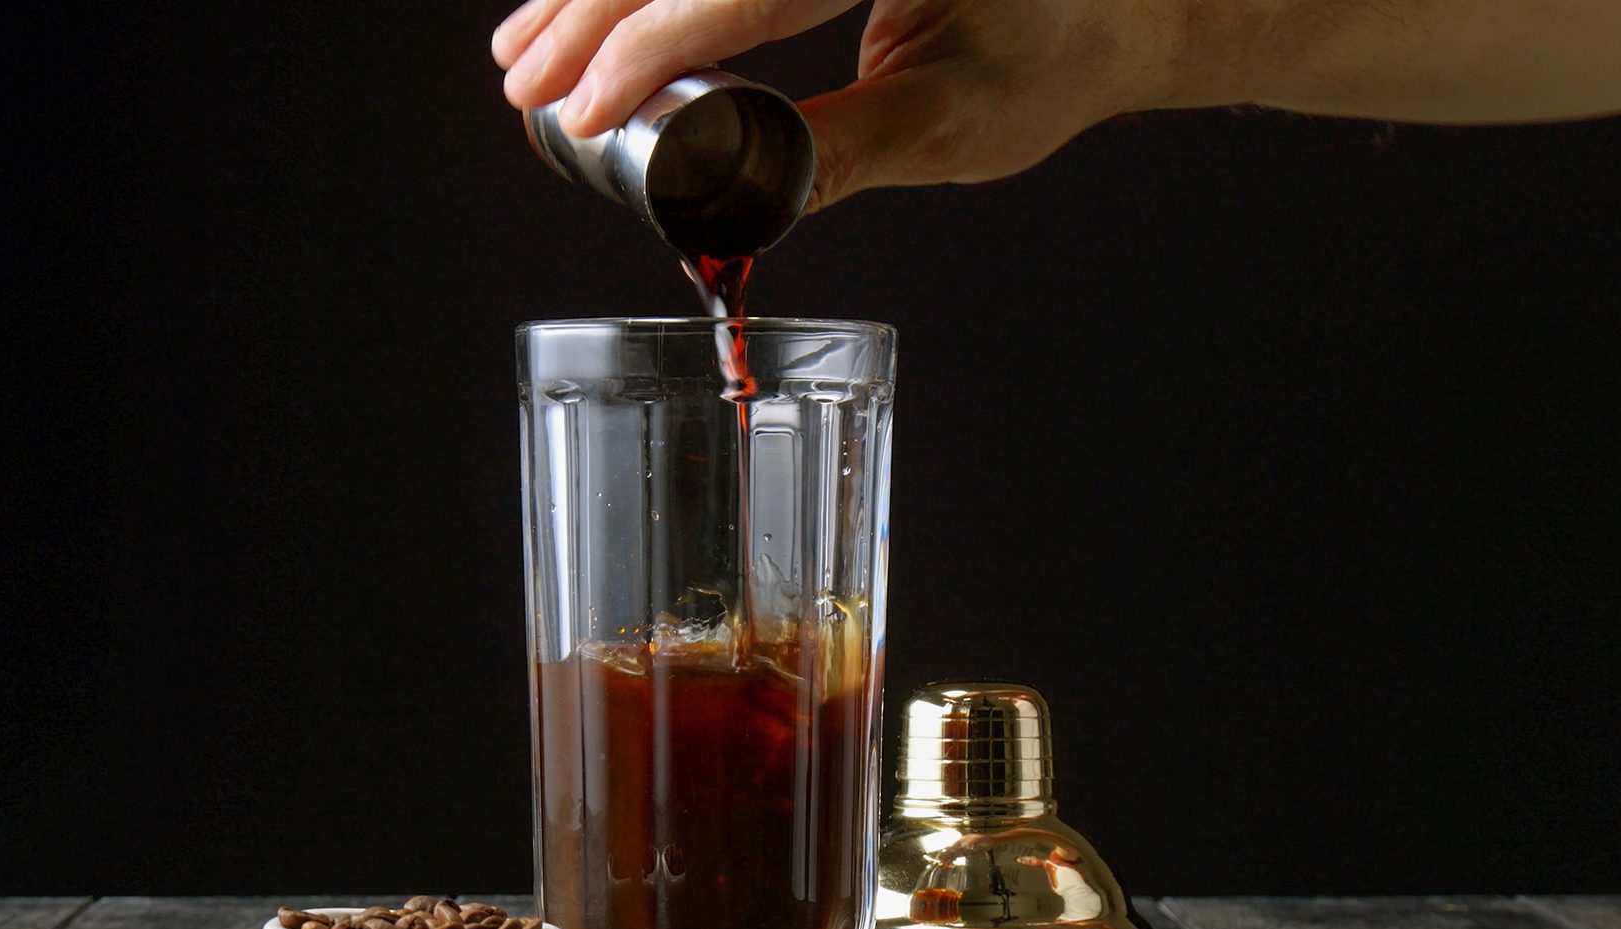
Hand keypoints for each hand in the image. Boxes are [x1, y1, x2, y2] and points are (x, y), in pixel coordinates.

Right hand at [492, 1, 1188, 209]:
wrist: (1098, 9)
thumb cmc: (1044, 57)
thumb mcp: (951, 122)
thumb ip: (843, 153)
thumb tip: (732, 214)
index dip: (644, 47)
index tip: (580, 108)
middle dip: (591, 13)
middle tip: (527, 87)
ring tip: (524, 53)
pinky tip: (582, 12)